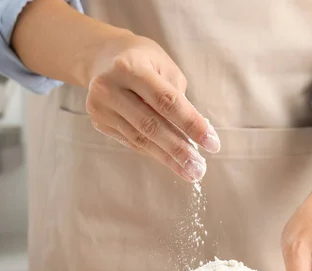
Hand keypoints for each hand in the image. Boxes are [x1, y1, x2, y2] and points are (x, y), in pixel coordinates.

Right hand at [84, 32, 219, 181]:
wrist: (102, 57)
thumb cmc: (143, 60)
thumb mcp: (164, 66)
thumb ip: (177, 97)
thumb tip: (193, 135)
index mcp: (131, 67)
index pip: (167, 101)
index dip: (191, 124)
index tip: (212, 143)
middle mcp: (110, 87)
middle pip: (151, 125)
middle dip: (179, 149)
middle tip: (199, 169)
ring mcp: (101, 107)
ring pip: (140, 138)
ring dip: (168, 158)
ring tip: (190, 171)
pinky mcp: (99, 121)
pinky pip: (132, 141)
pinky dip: (154, 152)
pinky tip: (172, 162)